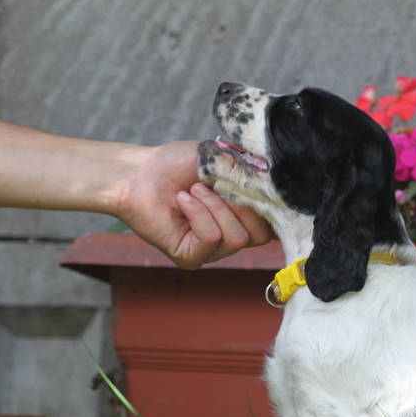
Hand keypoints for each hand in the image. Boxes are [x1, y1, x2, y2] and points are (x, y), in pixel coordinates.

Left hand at [114, 140, 271, 268]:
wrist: (140, 172)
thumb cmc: (178, 164)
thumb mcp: (223, 159)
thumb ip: (251, 170)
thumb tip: (275, 177)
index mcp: (244, 216)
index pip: (274, 224)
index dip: (272, 207)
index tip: (259, 184)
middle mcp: (231, 235)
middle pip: (261, 235)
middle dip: (242, 205)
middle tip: (218, 184)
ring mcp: (212, 250)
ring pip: (237, 238)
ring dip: (215, 206)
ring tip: (194, 190)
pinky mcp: (191, 257)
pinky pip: (210, 238)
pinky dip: (198, 213)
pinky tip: (183, 200)